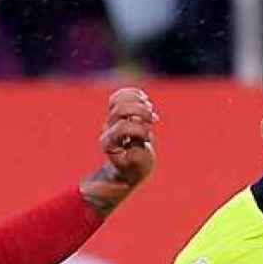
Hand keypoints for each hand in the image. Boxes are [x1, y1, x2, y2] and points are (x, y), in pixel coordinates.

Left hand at [81, 87, 157, 213]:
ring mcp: (110, 121)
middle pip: (120, 109)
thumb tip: (137, 126)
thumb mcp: (140, 163)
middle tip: (154, 119)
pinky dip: (133, 94)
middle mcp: (107, 130)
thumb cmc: (135, 168)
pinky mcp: (116, 114)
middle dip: (141, 111)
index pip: (123, 127)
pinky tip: (145, 99)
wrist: (128, 169)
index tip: (149, 140)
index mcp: (110, 144)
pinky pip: (119, 96)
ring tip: (150, 108)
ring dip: (138, 101)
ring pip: (118, 100)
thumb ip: (138, 147)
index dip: (140, 130)